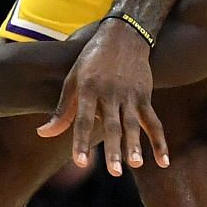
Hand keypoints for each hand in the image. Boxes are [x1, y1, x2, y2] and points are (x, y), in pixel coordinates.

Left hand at [38, 18, 168, 176]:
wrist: (123, 35)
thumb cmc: (92, 60)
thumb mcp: (73, 80)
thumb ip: (62, 110)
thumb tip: (43, 133)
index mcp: (89, 89)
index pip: (84, 120)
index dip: (82, 141)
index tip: (80, 162)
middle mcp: (110, 93)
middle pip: (112, 125)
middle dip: (114, 149)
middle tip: (114, 171)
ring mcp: (130, 95)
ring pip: (133, 124)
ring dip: (135, 145)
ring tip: (136, 164)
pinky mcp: (144, 96)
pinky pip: (153, 122)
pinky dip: (159, 141)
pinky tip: (163, 161)